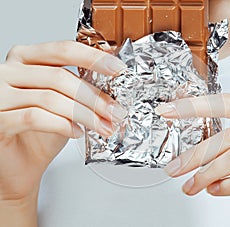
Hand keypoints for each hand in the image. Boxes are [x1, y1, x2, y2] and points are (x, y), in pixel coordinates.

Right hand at [0, 41, 126, 206]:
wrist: (21, 163)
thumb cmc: (41, 132)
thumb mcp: (65, 102)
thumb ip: (80, 87)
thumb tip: (113, 82)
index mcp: (26, 58)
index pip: (63, 50)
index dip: (93, 58)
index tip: (117, 69)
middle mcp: (9, 71)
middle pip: (59, 77)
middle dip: (94, 97)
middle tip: (115, 112)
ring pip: (50, 98)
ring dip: (85, 115)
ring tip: (103, 126)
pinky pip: (35, 118)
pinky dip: (62, 125)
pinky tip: (77, 132)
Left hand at [156, 94, 229, 200]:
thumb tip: (201, 149)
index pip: (228, 102)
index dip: (195, 106)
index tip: (169, 110)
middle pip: (229, 135)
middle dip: (196, 154)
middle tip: (175, 167)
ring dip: (207, 174)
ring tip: (191, 185)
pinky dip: (229, 186)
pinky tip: (215, 190)